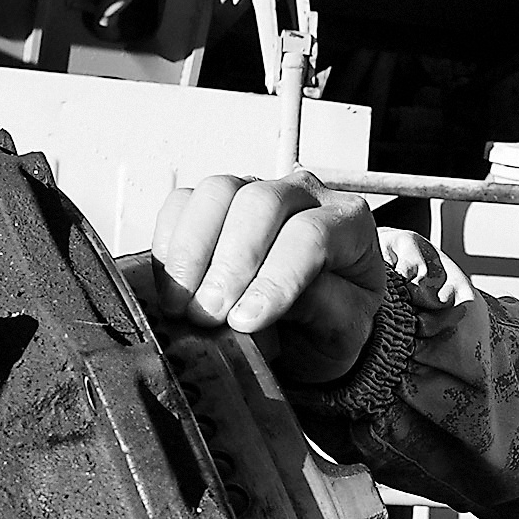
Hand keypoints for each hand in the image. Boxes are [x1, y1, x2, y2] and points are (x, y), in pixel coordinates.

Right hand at [148, 171, 385, 383]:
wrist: (312, 325)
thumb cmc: (333, 323)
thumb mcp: (345, 330)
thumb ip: (323, 309)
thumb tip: (270, 301)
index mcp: (348, 222)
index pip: (310, 236)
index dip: (274, 279)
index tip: (244, 321)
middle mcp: (304, 194)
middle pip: (260, 205)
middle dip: (229, 264)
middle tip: (207, 316)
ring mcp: (255, 189)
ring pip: (218, 192)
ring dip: (192, 251)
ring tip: (183, 306)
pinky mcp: (215, 202)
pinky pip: (182, 203)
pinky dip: (169, 243)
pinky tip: (172, 287)